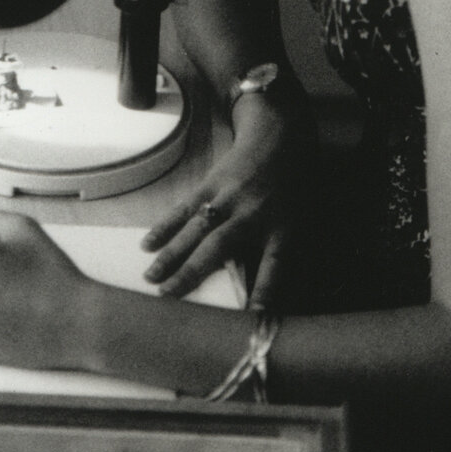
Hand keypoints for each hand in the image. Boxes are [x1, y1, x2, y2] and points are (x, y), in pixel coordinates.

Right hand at [141, 89, 315, 306]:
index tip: (253, 314)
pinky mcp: (211, 183)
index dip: (265, 289)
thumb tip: (263, 299)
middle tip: (167, 297)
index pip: (275, 265)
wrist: (281, 137)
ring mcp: (229, 197)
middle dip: (192, 273)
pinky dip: (165, 226)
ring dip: (171, 253)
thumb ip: (283, 255)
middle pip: (219, 247)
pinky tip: (148, 243)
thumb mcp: (302, 220)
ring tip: (151, 278)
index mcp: (283, 227)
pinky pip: (185, 208)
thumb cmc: (294, 188)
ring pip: (196, 229)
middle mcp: (253, 214)